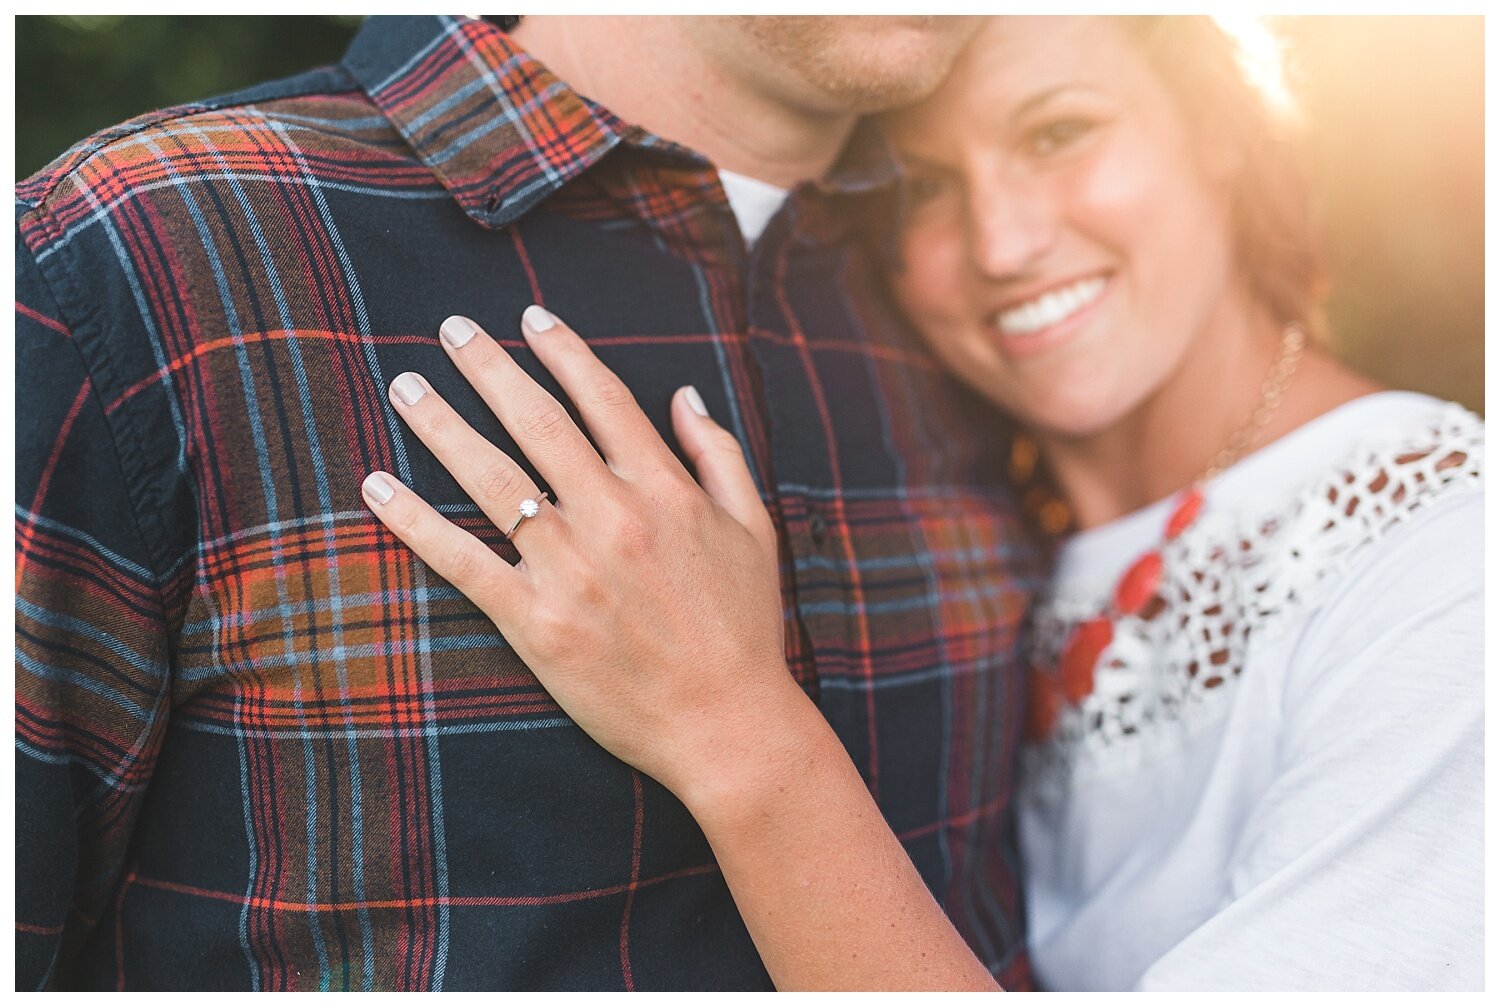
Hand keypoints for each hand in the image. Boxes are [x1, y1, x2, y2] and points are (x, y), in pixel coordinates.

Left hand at [360, 307, 803, 799]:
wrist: (728, 725)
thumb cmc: (745, 629)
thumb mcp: (755, 530)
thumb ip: (719, 454)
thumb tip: (685, 392)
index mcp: (666, 490)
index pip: (603, 399)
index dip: (564, 351)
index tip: (530, 318)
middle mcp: (614, 517)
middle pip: (538, 422)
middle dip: (490, 368)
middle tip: (451, 329)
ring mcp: (570, 568)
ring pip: (492, 478)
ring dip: (442, 425)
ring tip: (405, 386)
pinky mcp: (535, 621)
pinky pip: (463, 560)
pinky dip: (415, 522)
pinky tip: (378, 488)